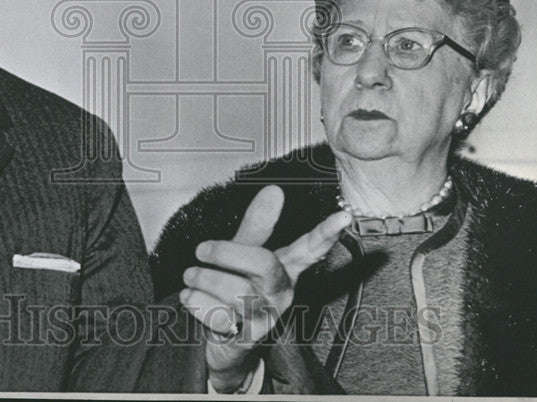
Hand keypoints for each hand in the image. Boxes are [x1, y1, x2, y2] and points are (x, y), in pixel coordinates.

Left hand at [180, 185, 350, 391]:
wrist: (224, 346)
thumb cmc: (235, 291)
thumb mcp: (243, 255)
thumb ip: (257, 225)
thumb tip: (275, 190)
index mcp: (285, 268)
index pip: (310, 247)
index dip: (326, 233)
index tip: (345, 216)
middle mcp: (282, 293)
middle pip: (263, 264)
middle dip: (226, 253)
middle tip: (201, 250)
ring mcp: (267, 317)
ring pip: (234, 291)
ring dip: (203, 280)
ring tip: (191, 276)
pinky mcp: (249, 338)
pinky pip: (217, 314)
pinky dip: (195, 303)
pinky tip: (191, 299)